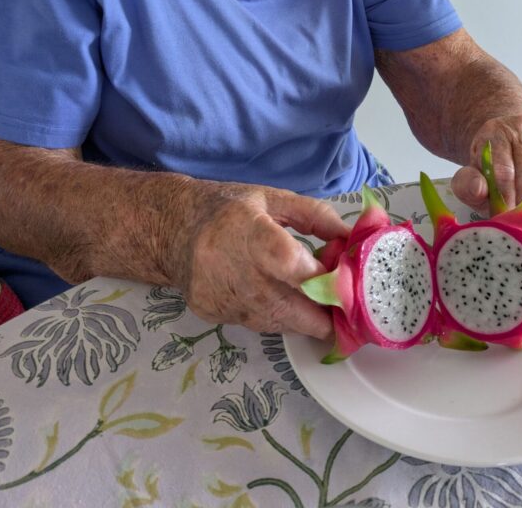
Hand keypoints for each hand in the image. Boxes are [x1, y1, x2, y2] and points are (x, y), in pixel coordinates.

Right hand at [170, 178, 349, 337]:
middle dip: (323, 316)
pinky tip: (277, 299)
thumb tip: (351, 237)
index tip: (346, 282)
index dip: (323, 279)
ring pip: (276, 322)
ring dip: (301, 318)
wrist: (170, 228)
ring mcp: (221, 298)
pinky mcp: (212, 315)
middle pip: (289, 308)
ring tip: (314, 302)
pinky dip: (274, 317)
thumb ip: (314, 215)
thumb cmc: (227, 209)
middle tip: (344, 311)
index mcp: (250, 232)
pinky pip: (256, 324)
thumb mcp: (272, 197)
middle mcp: (233, 270)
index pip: (291, 264)